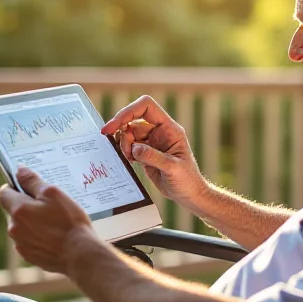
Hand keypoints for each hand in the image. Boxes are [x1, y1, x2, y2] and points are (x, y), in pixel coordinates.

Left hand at [0, 166, 97, 273]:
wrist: (79, 254)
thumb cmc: (69, 222)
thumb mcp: (54, 194)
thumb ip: (33, 181)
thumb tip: (19, 170)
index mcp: (18, 209)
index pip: (4, 192)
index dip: (15, 186)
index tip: (29, 187)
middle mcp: (14, 227)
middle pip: (14, 210)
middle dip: (27, 205)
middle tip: (50, 205)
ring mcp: (20, 243)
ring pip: (22, 226)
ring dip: (33, 222)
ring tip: (55, 222)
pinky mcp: (29, 255)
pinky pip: (29, 240)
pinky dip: (38, 236)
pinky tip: (55, 236)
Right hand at [101, 95, 207, 210]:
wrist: (188, 194)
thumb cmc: (187, 180)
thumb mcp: (173, 168)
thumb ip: (153, 157)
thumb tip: (135, 148)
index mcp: (169, 129)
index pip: (146, 107)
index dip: (128, 112)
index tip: (114, 125)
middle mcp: (160, 131)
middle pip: (134, 120)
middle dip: (123, 132)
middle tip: (124, 150)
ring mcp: (152, 142)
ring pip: (130, 133)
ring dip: (124, 144)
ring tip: (130, 159)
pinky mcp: (146, 153)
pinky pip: (130, 145)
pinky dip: (125, 151)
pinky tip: (131, 161)